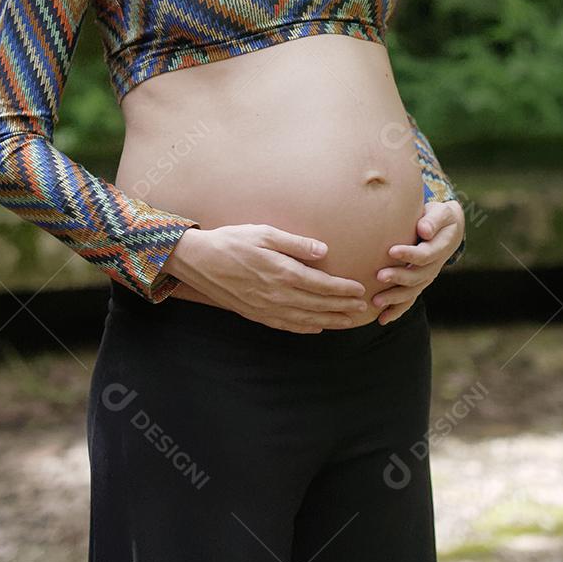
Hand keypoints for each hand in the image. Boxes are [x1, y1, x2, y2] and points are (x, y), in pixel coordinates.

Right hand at [167, 224, 367, 333]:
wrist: (199, 260)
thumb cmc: (232, 241)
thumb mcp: (265, 233)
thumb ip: (296, 243)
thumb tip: (323, 250)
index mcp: (283, 272)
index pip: (322, 284)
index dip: (343, 289)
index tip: (360, 290)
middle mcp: (277, 294)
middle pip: (318, 305)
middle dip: (343, 307)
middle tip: (363, 309)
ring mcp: (266, 307)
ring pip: (306, 319)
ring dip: (330, 320)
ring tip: (348, 322)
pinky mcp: (255, 314)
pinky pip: (286, 325)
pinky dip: (305, 328)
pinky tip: (316, 327)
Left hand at [371, 200, 464, 324]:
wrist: (447, 229)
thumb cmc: (438, 217)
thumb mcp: (441, 213)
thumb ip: (433, 220)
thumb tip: (424, 230)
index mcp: (440, 248)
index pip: (425, 254)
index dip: (410, 254)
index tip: (391, 250)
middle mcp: (434, 267)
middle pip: (417, 276)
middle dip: (398, 277)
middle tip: (380, 276)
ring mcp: (426, 277)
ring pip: (412, 292)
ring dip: (395, 298)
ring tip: (376, 301)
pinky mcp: (418, 283)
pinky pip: (409, 300)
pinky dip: (397, 311)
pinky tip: (382, 319)